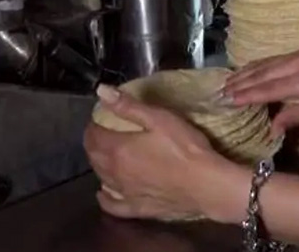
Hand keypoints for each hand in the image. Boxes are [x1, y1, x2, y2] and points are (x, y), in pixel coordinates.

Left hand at [84, 85, 245, 222]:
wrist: (205, 184)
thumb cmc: (184, 147)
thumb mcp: (160, 118)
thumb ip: (129, 106)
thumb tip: (101, 91)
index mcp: (117, 148)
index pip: (94, 134)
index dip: (95, 123)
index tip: (101, 117)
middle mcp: (114, 172)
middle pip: (94, 156)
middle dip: (94, 142)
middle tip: (102, 132)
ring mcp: (124, 192)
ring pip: (101, 177)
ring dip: (99, 164)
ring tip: (105, 155)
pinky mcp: (136, 208)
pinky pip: (112, 204)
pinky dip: (105, 198)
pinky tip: (104, 193)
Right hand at [224, 48, 298, 133]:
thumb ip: (297, 116)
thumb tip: (271, 128)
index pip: (269, 89)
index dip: (247, 95)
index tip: (227, 101)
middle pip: (263, 73)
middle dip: (240, 83)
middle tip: (218, 93)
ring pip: (267, 63)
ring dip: (246, 72)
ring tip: (227, 83)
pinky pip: (275, 58)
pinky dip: (258, 65)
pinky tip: (248, 71)